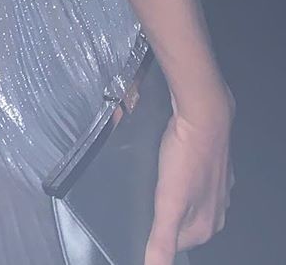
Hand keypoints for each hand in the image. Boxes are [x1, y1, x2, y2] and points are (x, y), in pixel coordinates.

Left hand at [144, 102, 232, 263]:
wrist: (204, 113)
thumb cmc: (185, 157)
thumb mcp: (168, 204)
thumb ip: (161, 240)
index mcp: (206, 227)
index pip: (173, 243)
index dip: (153, 229)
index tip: (139, 213)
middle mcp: (217, 211)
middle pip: (181, 222)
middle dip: (162, 211)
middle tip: (144, 193)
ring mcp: (218, 187)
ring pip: (187, 199)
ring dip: (171, 192)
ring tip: (154, 177)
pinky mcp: (215, 165)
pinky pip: (192, 179)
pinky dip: (180, 175)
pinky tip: (168, 163)